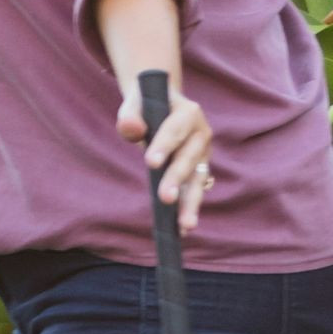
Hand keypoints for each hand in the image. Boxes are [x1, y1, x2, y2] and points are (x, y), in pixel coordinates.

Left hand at [122, 80, 218, 231]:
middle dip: (176, 179)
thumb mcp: (134, 106)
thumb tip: (130, 129)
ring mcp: (203, 154)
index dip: (163, 146)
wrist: (160, 105)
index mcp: (188, 112)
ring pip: (197, 179)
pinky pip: (194, 190)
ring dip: (191, 202)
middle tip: (165, 198)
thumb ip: (130, 117)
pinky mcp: (199, 170)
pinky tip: (182, 228)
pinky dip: (188, 207)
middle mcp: (201, 134)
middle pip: (188, 158)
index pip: (174, 130)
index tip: (150, 163)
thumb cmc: (144, 106)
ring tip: (185, 225)